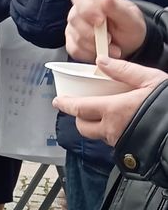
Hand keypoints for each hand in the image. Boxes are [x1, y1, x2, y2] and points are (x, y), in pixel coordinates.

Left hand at [53, 56, 167, 144]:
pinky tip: (119, 122)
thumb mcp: (150, 79)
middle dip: (78, 116)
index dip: (66, 104)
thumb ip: (124, 70)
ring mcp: (119, 141)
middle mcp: (112, 128)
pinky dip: (109, 131)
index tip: (58, 100)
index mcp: (113, 109)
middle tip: (81, 106)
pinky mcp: (127, 148)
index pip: (79, 108)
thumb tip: (102, 61)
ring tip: (102, 113)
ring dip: (94, 125)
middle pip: (83, 126)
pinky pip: (111, 140)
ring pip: (97, 134)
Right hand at [65, 0, 147, 61]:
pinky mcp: (72, 43)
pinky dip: (91, 54)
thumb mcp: (131, 18)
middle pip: (75, 19)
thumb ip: (118, 8)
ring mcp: (74, 27)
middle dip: (92, 32)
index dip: (88, 9)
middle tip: (110, 39)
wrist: (129, 43)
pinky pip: (75, 50)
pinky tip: (102, 52)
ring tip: (113, 48)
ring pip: (76, 37)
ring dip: (95, 46)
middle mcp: (79, 10)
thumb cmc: (129, 26)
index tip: (100, 21)